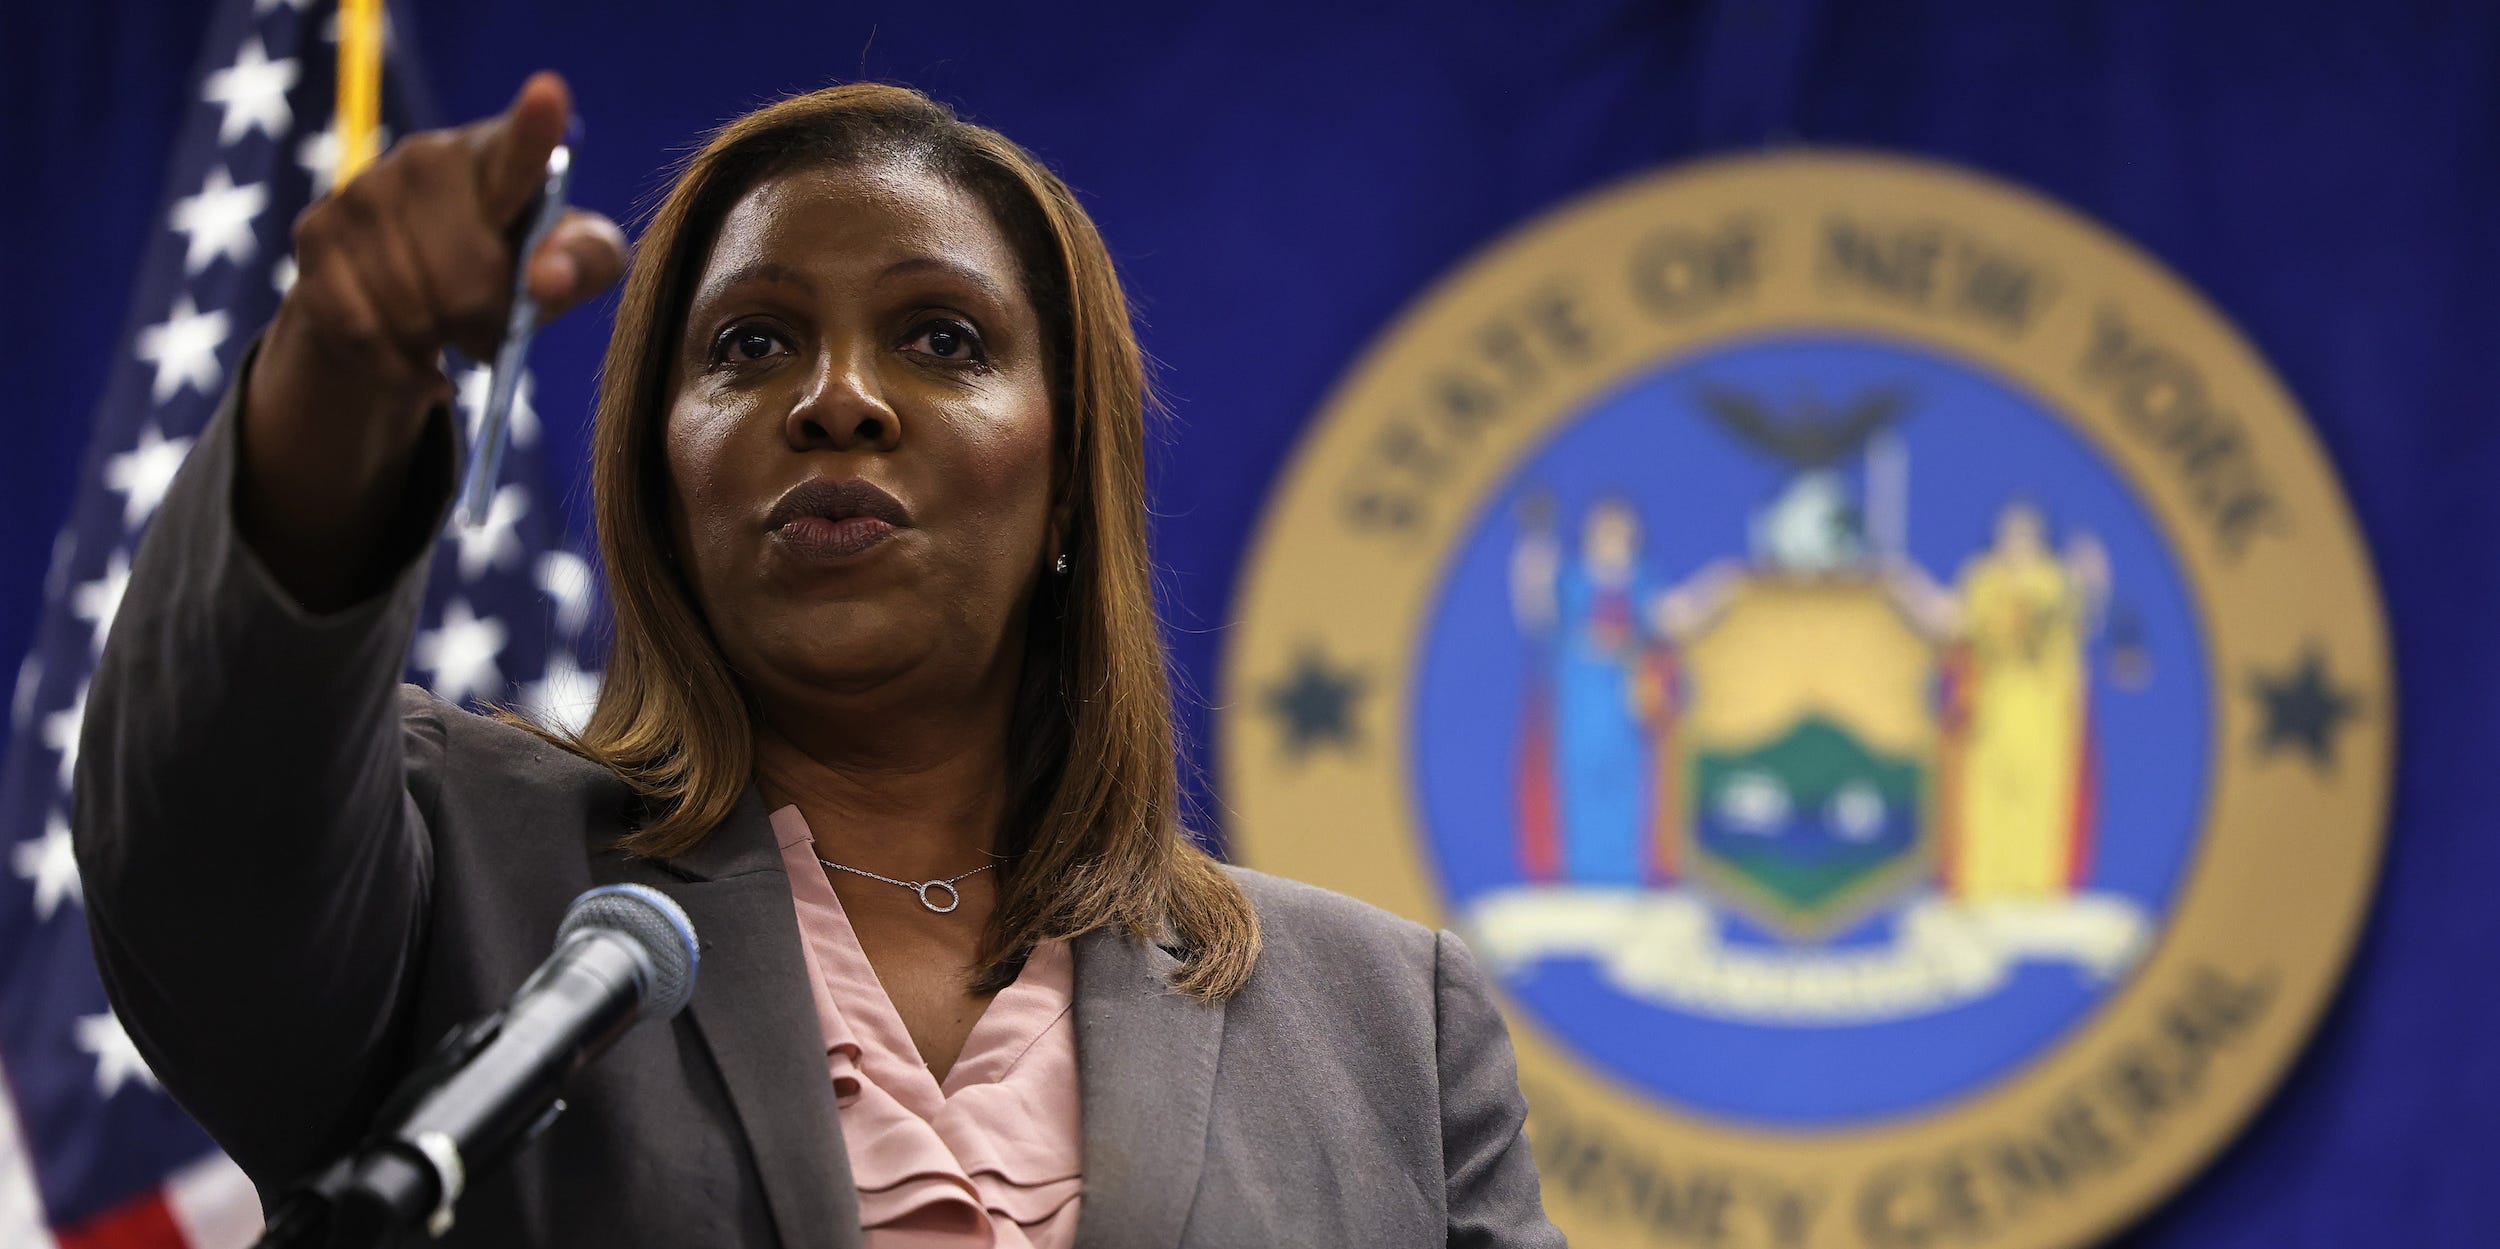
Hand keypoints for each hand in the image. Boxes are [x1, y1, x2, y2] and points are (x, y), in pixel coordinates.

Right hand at [238, 72, 626, 610]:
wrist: (394, 331)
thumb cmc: (497, 296)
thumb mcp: (553, 286)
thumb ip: (575, 265)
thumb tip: (558, 264)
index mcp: (496, 167)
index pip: (519, 146)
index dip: (532, 130)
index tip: (552, 98)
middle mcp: (425, 166)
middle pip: (477, 262)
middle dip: (490, 309)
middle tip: (484, 324)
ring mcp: (361, 201)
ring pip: (423, 301)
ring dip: (441, 336)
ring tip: (444, 333)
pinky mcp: (316, 250)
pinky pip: (370, 327)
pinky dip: (395, 352)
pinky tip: (402, 344)